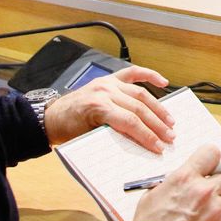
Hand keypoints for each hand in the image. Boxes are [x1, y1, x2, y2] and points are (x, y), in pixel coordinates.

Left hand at [41, 66, 174, 149]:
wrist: (50, 118)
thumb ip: (113, 138)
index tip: (159, 147)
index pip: (130, 122)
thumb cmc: (67, 132)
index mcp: (97, 107)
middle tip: (170, 137)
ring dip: (158, 108)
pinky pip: (132, 73)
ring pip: (140, 93)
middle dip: (157, 124)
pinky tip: (162, 81)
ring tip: (170, 121)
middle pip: (139, 108)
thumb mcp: (88, 139)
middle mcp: (104, 91)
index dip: (147, 136)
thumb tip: (139, 146)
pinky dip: (149, 75)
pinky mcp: (109, 79)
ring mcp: (108, 83)